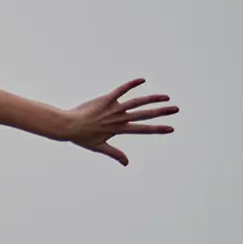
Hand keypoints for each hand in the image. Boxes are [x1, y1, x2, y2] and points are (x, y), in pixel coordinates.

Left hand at [59, 79, 177, 164]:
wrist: (67, 126)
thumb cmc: (81, 137)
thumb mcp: (99, 147)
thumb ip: (114, 154)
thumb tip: (126, 163)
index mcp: (119, 129)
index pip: (143, 129)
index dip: (157, 129)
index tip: (171, 128)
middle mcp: (119, 118)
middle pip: (144, 114)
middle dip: (161, 112)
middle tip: (176, 109)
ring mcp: (113, 108)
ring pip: (136, 102)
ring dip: (152, 99)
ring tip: (165, 97)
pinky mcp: (106, 99)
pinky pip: (120, 90)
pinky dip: (131, 84)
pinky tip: (142, 80)